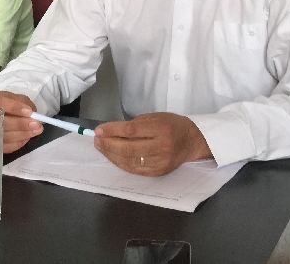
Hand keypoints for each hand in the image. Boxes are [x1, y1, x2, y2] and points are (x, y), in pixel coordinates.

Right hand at [0, 91, 39, 152]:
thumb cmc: (3, 105)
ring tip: (36, 131)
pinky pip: (6, 147)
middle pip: (1, 122)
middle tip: (37, 125)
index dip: (15, 107)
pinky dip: (19, 143)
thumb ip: (22, 102)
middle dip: (21, 124)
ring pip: (4, 137)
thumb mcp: (12, 97)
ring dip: (23, 134)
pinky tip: (27, 137)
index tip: (30, 112)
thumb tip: (33, 112)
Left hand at [93, 112, 211, 175]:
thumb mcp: (155, 117)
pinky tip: (112, 157)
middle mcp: (161, 147)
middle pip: (128, 148)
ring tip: (101, 147)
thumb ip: (135, 124)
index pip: (131, 131)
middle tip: (96, 139)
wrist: (192, 141)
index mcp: (161, 128)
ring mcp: (160, 162)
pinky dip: (120, 163)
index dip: (112, 131)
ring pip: (130, 161)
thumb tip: (110, 131)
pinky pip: (135, 169)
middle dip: (108, 144)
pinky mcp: (158, 172)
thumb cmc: (172, 124)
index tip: (99, 129)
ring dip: (111, 155)